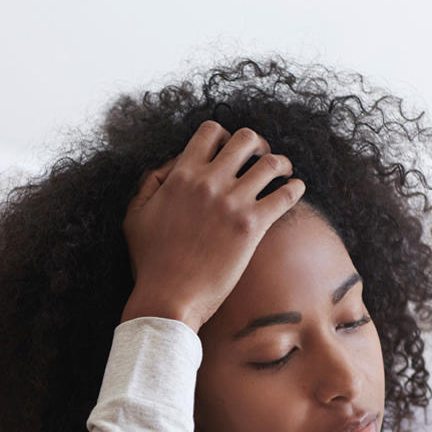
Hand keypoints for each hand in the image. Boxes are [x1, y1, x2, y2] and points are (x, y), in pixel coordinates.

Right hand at [121, 120, 305, 330]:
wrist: (169, 298)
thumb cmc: (150, 263)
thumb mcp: (135, 216)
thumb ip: (149, 185)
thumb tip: (170, 166)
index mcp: (181, 175)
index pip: (210, 132)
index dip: (225, 136)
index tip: (231, 151)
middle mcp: (208, 182)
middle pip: (245, 139)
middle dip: (257, 145)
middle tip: (261, 159)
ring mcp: (231, 203)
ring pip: (270, 163)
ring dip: (281, 163)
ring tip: (284, 171)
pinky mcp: (251, 227)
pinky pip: (284, 195)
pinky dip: (295, 188)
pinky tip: (296, 189)